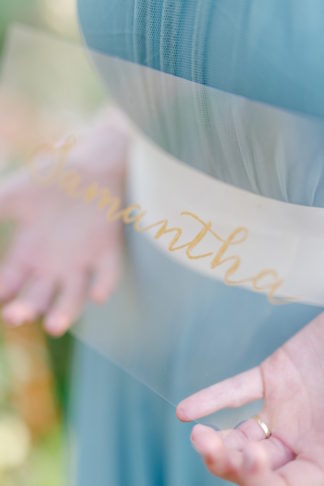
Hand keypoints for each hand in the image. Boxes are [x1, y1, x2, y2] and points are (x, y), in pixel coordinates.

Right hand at [0, 108, 128, 335]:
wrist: (90, 163)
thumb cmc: (50, 179)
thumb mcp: (12, 195)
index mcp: (29, 253)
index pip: (11, 282)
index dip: (4, 291)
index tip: (0, 296)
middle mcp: (54, 263)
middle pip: (39, 295)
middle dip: (27, 307)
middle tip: (16, 317)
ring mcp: (82, 259)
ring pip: (73, 294)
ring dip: (65, 311)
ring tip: (54, 326)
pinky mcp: (107, 249)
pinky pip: (108, 272)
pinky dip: (105, 283)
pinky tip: (98, 294)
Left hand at [177, 312, 323, 484]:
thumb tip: (306, 467)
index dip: (260, 480)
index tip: (250, 462)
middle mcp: (301, 442)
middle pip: (257, 465)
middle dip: (232, 463)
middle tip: (211, 449)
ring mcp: (284, 410)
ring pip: (242, 434)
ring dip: (218, 439)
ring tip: (199, 437)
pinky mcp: (272, 377)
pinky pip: (238, 391)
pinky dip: (212, 399)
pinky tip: (186, 412)